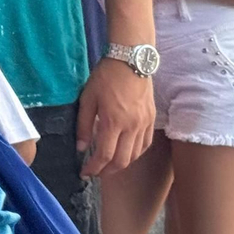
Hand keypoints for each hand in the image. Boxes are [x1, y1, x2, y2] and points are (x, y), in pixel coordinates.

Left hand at [76, 57, 154, 176]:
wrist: (131, 61)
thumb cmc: (105, 77)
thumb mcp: (87, 98)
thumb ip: (84, 125)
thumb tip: (81, 148)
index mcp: (113, 122)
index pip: (105, 155)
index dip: (94, 167)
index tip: (84, 172)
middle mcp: (132, 127)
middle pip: (122, 160)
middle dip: (107, 171)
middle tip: (95, 172)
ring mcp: (144, 124)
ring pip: (135, 155)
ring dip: (122, 164)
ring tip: (108, 165)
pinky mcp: (151, 119)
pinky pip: (145, 144)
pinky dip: (135, 153)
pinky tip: (125, 153)